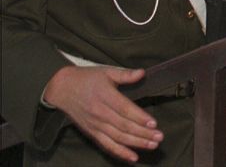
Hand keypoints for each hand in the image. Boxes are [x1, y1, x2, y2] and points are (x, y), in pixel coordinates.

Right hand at [43, 66, 162, 163]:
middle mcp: (100, 112)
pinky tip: (133, 157)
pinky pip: (106, 145)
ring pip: (118, 137)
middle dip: (143, 133)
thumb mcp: (107, 72)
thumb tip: (142, 73)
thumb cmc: (87, 79)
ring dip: (136, 143)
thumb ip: (125, 75)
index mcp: (105, 96)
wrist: (62, 89)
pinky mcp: (91, 132)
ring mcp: (95, 124)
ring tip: (152, 145)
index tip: (153, 123)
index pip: (124, 109)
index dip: (139, 117)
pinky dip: (120, 152)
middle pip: (124, 126)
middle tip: (159, 137)